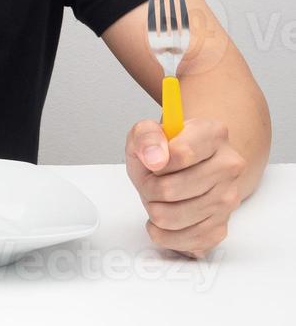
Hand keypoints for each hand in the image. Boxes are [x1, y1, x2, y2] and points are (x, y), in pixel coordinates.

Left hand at [125, 117, 245, 258]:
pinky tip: (162, 221)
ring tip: (158, 199)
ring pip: (172, 218)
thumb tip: (154, 159)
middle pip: (170, 190)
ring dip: (153, 210)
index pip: (180, 154)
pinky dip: (165, 235)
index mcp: (213, 135)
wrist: (187, 167)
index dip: (155, 162)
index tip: (151, 163)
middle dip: (148, 188)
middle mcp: (228, 167)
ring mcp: (228, 199)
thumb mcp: (146, 132)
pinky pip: (185, 241)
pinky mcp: (222, 227)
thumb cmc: (166, 150)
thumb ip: (145, 136)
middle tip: (151, 182)